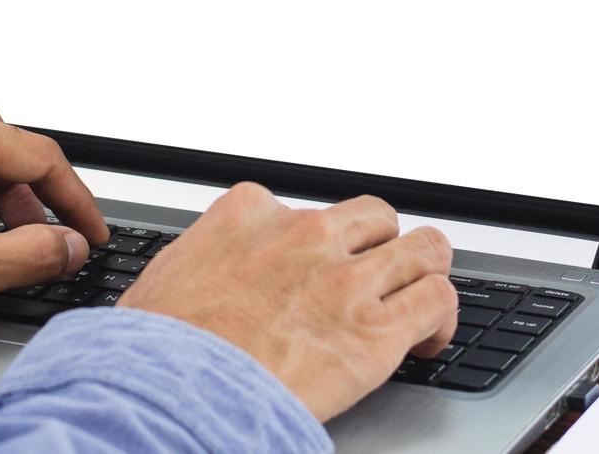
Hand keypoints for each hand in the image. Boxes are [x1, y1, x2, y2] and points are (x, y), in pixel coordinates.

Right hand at [120, 182, 457, 420]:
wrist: (171, 390)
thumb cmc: (156, 348)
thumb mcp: (166, 279)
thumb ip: (202, 263)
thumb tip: (196, 282)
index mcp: (249, 215)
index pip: (303, 209)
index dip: (317, 242)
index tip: (315, 266)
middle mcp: (305, 235)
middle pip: (374, 218)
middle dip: (381, 246)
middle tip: (377, 277)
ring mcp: (346, 280)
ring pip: (423, 249)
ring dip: (425, 272)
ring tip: (420, 296)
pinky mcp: (376, 331)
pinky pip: (437, 300)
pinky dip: (441, 318)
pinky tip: (428, 338)